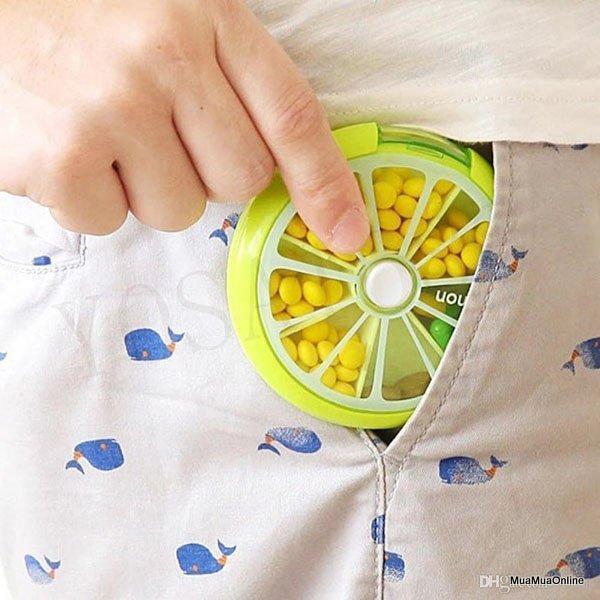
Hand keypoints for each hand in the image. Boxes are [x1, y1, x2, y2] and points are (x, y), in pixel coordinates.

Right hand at [0, 0, 368, 251]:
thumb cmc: (89, 16)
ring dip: (146, 187)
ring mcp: (112, 110)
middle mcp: (165, 60)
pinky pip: (110, 221)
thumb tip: (279, 170)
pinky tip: (67, 146)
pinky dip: (91, 198)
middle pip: (240, 180)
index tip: (346, 232)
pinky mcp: (61, 158)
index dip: (326, 184)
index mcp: (208, 18)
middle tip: (161, 133)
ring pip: (177, 210)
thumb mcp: (173, 17)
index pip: (292, 117)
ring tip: (104, 132)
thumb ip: (230, 83)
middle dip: (210, 175)